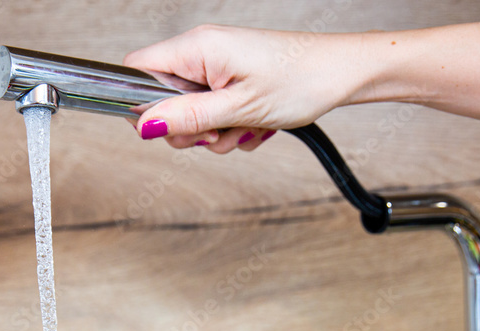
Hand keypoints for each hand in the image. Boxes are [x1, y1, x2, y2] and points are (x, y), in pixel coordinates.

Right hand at [123, 24, 368, 152]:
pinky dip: (230, 126)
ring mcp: (217, 65)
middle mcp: (202, 52)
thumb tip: (145, 125)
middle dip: (185, 128)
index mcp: (197, 48)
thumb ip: (187, 117)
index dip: (141, 104)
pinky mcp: (232, 78)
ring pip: (189, 111)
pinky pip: (213, 111)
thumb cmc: (301, 80)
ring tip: (245, 127)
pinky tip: (254, 125)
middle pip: (161, 98)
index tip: (169, 128)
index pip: (136, 70)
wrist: (343, 74)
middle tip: (217, 133)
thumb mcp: (238, 108)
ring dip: (213, 132)